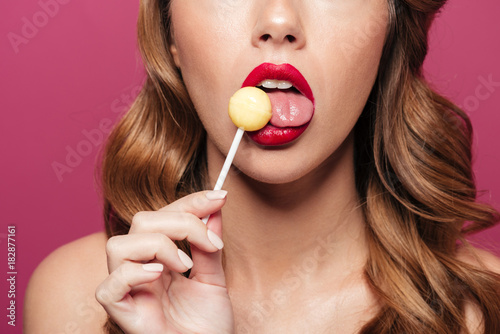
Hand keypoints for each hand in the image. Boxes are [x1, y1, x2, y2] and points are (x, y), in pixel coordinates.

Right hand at [95, 190, 233, 333]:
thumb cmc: (206, 324)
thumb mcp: (214, 278)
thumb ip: (209, 245)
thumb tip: (216, 207)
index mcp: (160, 256)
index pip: (165, 215)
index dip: (190, 202)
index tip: (219, 196)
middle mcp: (140, 268)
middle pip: (142, 222)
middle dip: (180, 222)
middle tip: (210, 243)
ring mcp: (127, 289)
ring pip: (119, 245)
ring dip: (157, 246)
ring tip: (184, 265)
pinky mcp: (120, 312)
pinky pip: (108, 286)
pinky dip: (133, 273)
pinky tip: (160, 276)